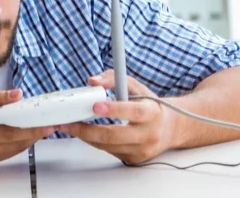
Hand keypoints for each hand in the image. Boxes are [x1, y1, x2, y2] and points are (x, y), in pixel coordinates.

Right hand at [0, 89, 55, 169]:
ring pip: (13, 151)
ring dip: (27, 140)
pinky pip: (4, 155)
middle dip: (34, 134)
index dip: (32, 129)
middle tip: (50, 124)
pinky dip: (14, 144)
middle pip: (16, 145)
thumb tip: (17, 94)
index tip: (47, 124)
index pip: (12, 134)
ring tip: (40, 127)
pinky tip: (22, 134)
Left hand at [59, 70, 175, 163]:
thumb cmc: (149, 105)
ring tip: (70, 127)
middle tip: (69, 123)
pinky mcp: (134, 159)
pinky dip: (95, 142)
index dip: (114, 109)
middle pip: (115, 135)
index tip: (95, 105)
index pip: (134, 112)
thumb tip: (93, 81)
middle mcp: (149, 134)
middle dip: (88, 130)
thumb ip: (114, 79)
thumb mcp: (137, 87)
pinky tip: (86, 134)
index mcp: (152, 112)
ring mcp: (142, 149)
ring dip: (86, 137)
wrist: (170, 128)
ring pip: (108, 146)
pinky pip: (109, 152)